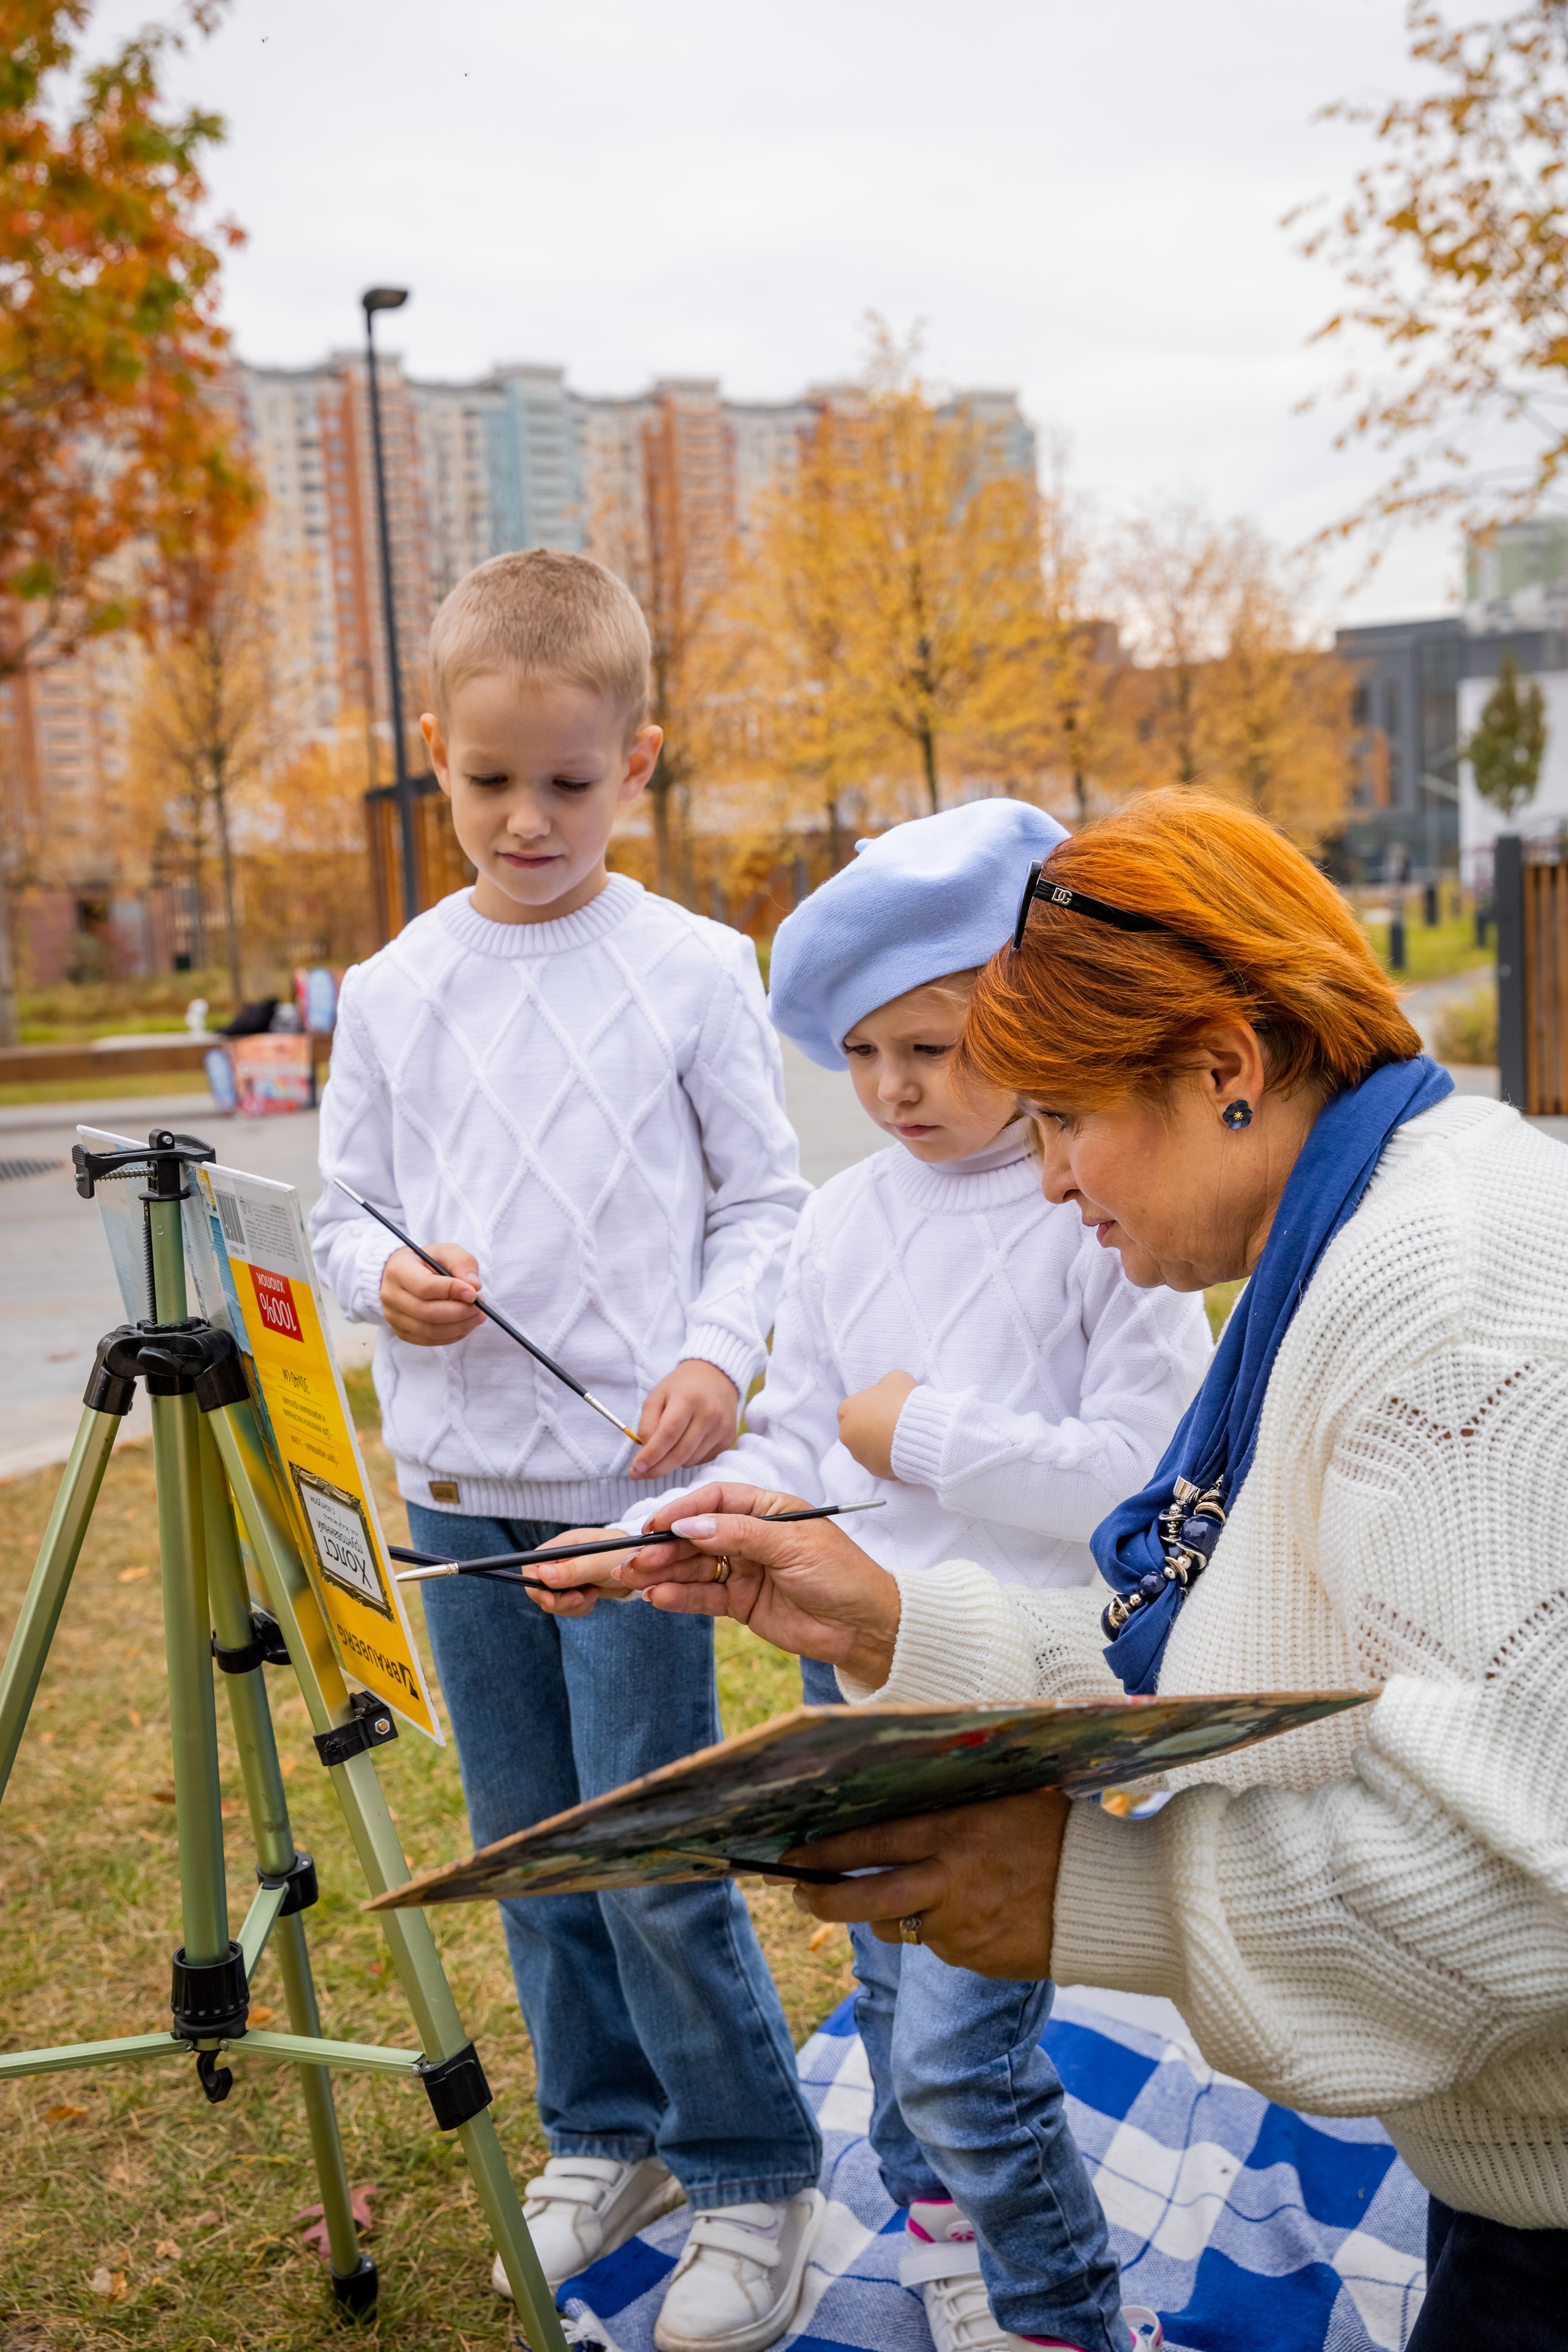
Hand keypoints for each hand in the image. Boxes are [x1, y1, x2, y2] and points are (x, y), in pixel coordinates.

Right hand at [380, 1243, 483, 1345]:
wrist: (404, 1274)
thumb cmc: (427, 1262)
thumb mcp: (446, 1252)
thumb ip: (462, 1263)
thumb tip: (474, 1286)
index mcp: (399, 1270)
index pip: (425, 1286)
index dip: (451, 1291)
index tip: (474, 1293)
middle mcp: (391, 1295)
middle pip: (428, 1312)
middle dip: (460, 1312)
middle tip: (480, 1307)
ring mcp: (393, 1317)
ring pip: (430, 1330)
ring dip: (460, 1326)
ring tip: (478, 1316)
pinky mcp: (401, 1331)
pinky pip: (429, 1340)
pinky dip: (452, 1335)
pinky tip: (465, 1325)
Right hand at [522, 1528, 641, 1616]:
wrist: (645, 1568)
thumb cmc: (625, 1555)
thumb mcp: (599, 1563)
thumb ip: (572, 1570)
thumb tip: (542, 1574)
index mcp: (563, 1545)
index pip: (532, 1565)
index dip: (536, 1585)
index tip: (553, 1599)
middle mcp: (561, 1559)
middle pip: (539, 1587)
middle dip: (558, 1600)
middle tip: (580, 1599)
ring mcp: (567, 1574)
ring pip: (552, 1599)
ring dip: (571, 1605)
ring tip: (592, 1595)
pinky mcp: (575, 1587)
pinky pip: (566, 1605)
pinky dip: (578, 1607)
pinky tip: (594, 1597)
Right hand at [601, 1481, 901, 1684]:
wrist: (864, 1627)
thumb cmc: (841, 1574)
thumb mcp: (792, 1546)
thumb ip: (739, 1534)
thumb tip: (690, 1524)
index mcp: (768, 1509)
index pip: (716, 1501)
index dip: (684, 1510)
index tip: (657, 1524)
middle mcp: (751, 1536)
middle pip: (697, 1535)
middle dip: (665, 1545)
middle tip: (635, 1557)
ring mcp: (743, 1569)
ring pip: (694, 1566)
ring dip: (664, 1571)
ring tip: (635, 1578)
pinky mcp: (740, 1602)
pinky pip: (703, 1596)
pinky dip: (679, 1596)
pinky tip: (657, 1597)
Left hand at [631, 1359, 739, 1479]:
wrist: (715, 1378)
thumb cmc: (681, 1388)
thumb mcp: (657, 1397)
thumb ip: (647, 1425)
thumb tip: (646, 1455)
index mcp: (688, 1398)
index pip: (668, 1434)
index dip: (651, 1454)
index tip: (636, 1468)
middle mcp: (709, 1413)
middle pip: (680, 1452)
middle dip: (657, 1468)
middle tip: (641, 1474)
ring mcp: (722, 1427)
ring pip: (690, 1460)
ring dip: (672, 1462)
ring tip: (665, 1449)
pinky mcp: (728, 1439)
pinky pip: (702, 1460)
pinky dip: (687, 1459)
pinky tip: (685, 1444)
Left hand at [780, 1787, 1068, 1977]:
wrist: (1112, 1897)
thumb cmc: (1058, 1831)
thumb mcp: (1004, 1800)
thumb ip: (952, 1804)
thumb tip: (893, 1797)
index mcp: (955, 1833)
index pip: (871, 1842)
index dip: (825, 1852)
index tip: (792, 1855)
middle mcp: (951, 1883)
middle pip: (864, 1898)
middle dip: (822, 1898)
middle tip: (798, 1895)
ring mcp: (962, 1928)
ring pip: (898, 1925)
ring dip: (892, 1911)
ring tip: (913, 1892)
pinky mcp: (976, 1962)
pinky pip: (939, 1946)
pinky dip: (941, 1930)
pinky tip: (972, 1912)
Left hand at [836, 1371, 917, 1480]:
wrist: (919, 1429)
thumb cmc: (904, 1400)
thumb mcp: (895, 1379)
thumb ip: (884, 1387)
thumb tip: (887, 1395)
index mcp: (847, 1410)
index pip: (853, 1409)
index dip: (869, 1408)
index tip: (884, 1408)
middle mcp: (847, 1435)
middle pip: (858, 1431)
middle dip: (872, 1428)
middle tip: (893, 1423)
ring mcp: (860, 1455)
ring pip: (868, 1449)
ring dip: (880, 1445)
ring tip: (902, 1438)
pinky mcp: (874, 1470)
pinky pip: (882, 1463)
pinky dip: (890, 1459)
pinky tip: (905, 1450)